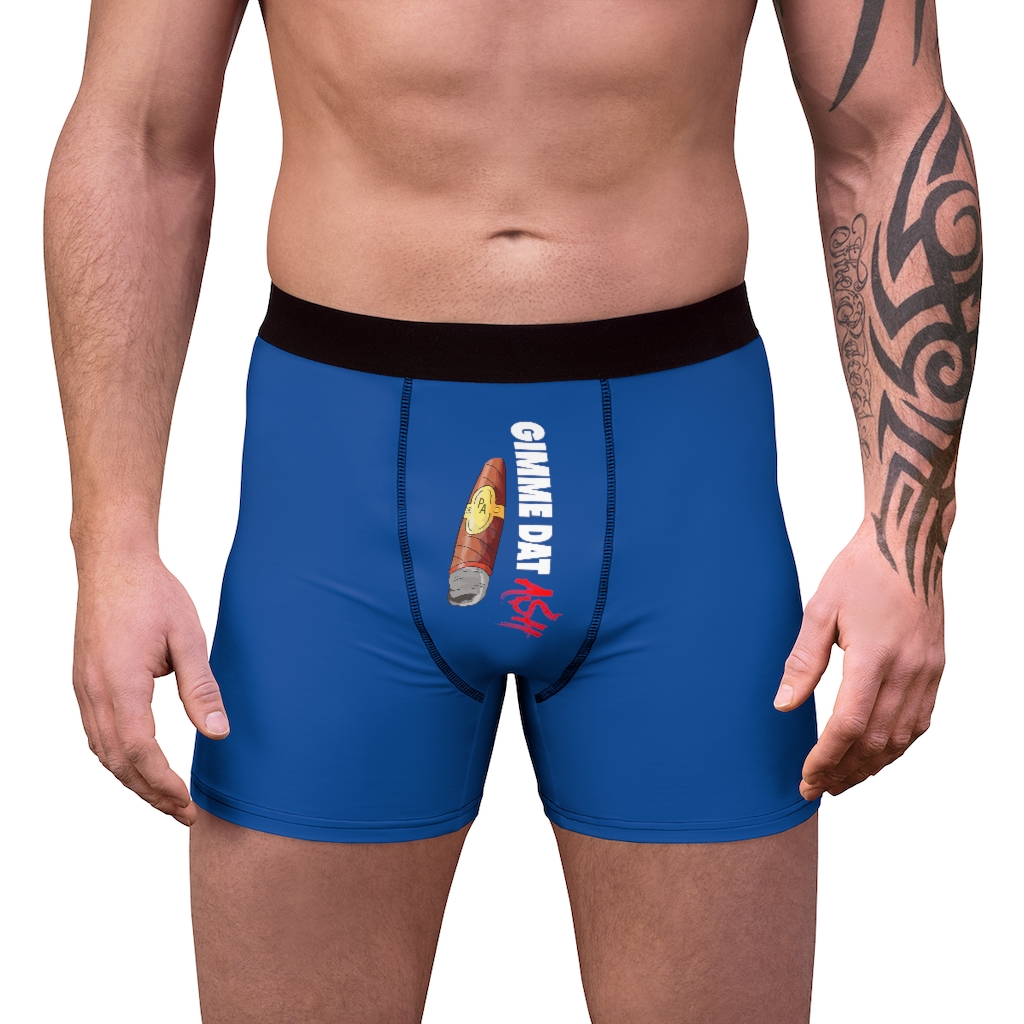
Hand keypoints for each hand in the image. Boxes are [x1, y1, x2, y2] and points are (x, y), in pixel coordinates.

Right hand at [72, 553, 228, 823]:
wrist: (114, 561)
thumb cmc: (154, 593)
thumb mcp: (189, 638)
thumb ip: (201, 689)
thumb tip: (218, 733)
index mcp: (121, 683)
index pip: (141, 752)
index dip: (164, 784)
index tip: (189, 804)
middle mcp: (94, 691)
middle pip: (118, 761)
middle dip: (150, 793)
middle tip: (182, 812)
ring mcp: (83, 687)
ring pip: (103, 751)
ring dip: (132, 779)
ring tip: (164, 796)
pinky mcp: (84, 681)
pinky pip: (96, 732)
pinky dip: (116, 757)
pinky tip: (137, 763)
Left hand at [774, 518, 943, 799]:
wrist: (908, 542)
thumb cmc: (859, 570)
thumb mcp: (820, 608)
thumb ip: (803, 660)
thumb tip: (784, 705)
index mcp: (874, 656)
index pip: (848, 726)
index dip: (826, 759)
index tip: (806, 778)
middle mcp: (907, 670)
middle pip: (875, 741)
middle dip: (845, 771)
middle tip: (819, 789)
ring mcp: (927, 671)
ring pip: (901, 737)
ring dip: (872, 765)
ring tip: (844, 780)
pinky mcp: (936, 667)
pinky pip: (920, 720)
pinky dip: (897, 744)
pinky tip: (878, 753)